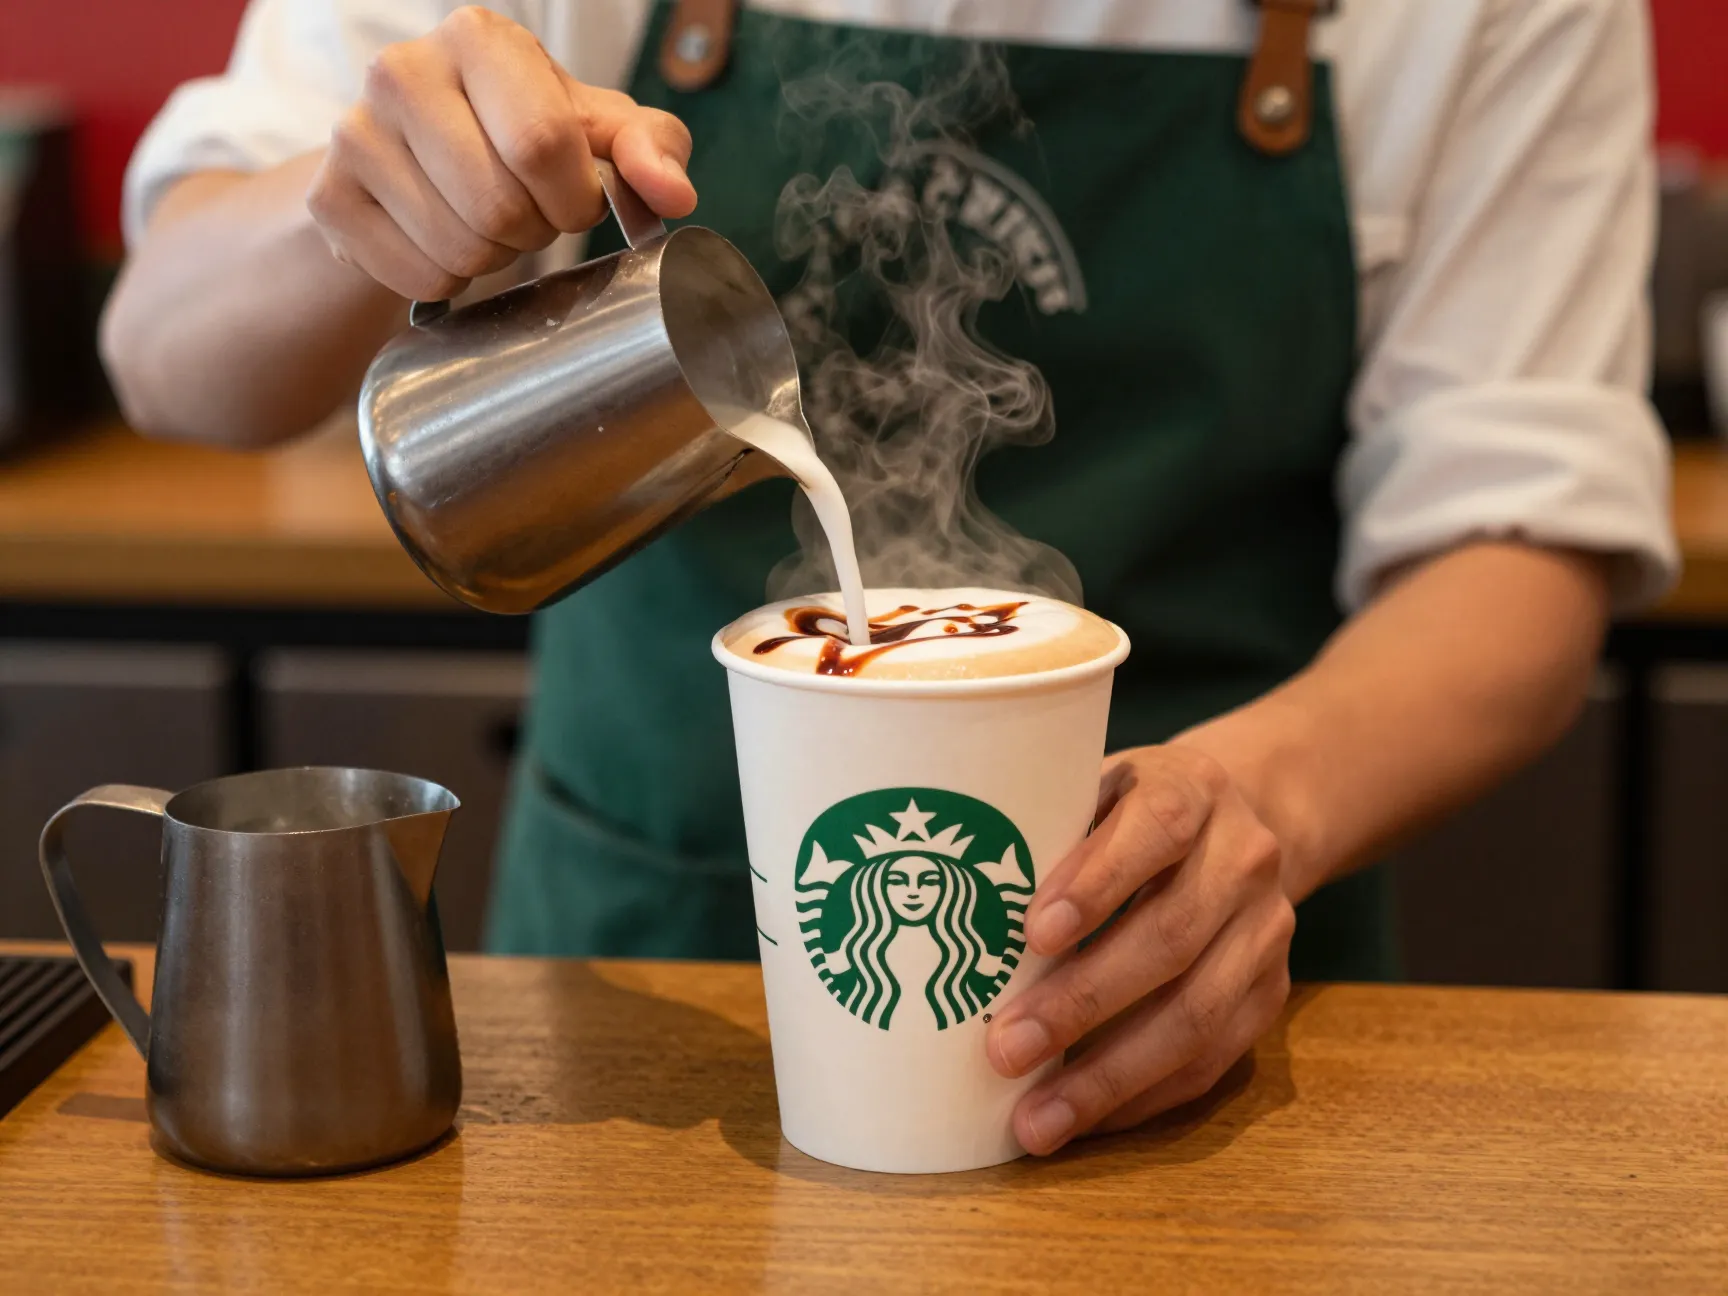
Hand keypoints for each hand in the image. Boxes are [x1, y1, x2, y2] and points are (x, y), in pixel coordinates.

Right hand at [307, 5, 695, 300]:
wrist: (424, 154)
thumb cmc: (525, 133)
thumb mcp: (598, 129)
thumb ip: (650, 149)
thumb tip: (674, 194)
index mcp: (478, 38)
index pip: (541, 143)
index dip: (573, 197)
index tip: (574, 200)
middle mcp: (402, 70)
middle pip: (498, 206)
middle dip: (533, 232)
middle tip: (527, 215)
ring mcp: (353, 133)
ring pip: (457, 249)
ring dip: (491, 259)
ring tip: (485, 223)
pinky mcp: (329, 197)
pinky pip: (416, 277)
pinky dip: (446, 282)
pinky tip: (442, 241)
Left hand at [985, 746, 1295, 1153]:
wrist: (1238, 821)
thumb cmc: (1126, 812)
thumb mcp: (1093, 788)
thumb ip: (1046, 830)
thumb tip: (945, 902)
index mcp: (1192, 790)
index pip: (1155, 830)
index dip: (1097, 883)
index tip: (1033, 934)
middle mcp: (1243, 859)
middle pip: (1170, 936)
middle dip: (1082, 1001)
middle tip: (1004, 1048)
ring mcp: (1266, 931)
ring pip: (1195, 1014)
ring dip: (1109, 1076)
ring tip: (1036, 1119)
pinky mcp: (1271, 993)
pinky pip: (1212, 1060)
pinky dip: (1142, 1097)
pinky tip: (1082, 1120)